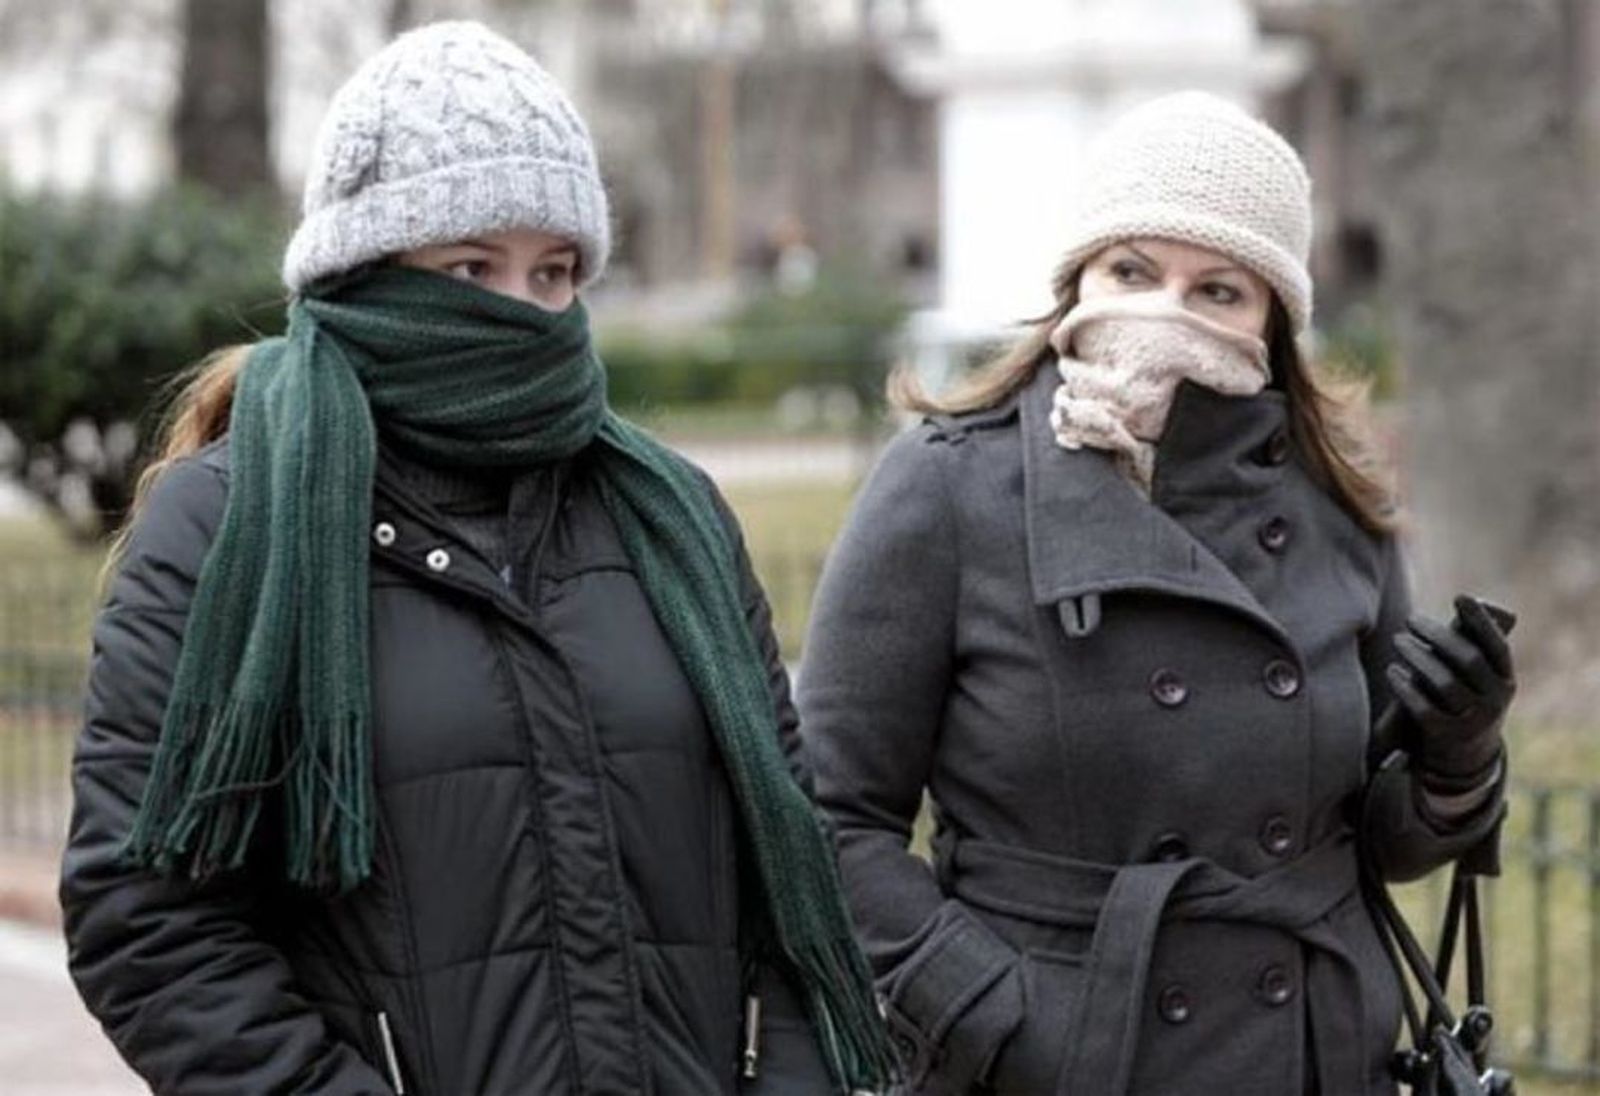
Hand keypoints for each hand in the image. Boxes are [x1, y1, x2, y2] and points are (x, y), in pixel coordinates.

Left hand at [1385, 596, 1515, 792]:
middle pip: (1467, 660)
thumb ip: (1473, 646)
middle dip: (1437, 635)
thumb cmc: (1465, 698)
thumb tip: (1473, 602)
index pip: (1497, 646)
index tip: (1460, 597)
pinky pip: (1424, 708)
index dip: (1481, 621)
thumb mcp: (1478, 678)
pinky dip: (1406, 687)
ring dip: (1418, 657)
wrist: (1465, 755)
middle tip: (1410, 619)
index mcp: (1505, 680)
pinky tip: (1392, 670)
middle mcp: (1495, 700)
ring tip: (1398, 640)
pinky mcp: (1447, 736)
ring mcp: (1473, 721)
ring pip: (1444, 682)